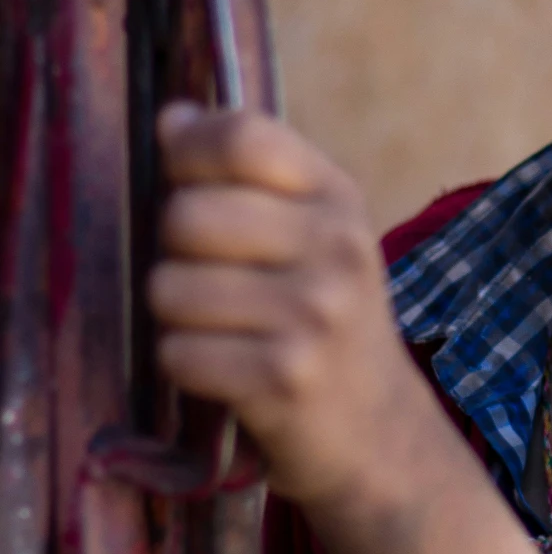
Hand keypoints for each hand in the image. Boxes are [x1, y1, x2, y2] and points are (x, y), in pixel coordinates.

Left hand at [148, 102, 551, 553]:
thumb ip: (249, 173)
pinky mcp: (284, 377)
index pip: (243, 138)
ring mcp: (314, 313)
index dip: (189, 151)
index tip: (183, 176)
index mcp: (338, 198)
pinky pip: (177, 352)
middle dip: (175, 252)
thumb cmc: (326, 323)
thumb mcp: (313, 235)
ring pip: (170, 287)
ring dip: (175, 317)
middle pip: (187, 214)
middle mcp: (336, 247)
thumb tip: (172, 118)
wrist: (380, 436)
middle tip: (213, 282)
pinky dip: (185, 367)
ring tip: (222, 332)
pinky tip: (226, 374)